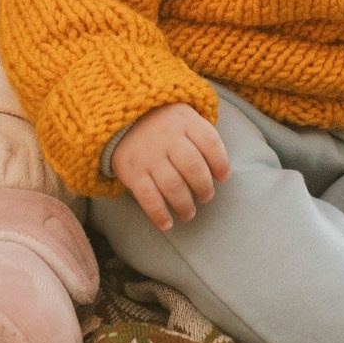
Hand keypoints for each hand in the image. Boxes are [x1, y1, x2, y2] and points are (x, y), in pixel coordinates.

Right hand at [112, 103, 229, 229]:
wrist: (120, 122)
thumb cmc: (162, 125)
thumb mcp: (183, 118)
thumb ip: (202, 137)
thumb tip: (221, 173)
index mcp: (184, 120)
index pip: (210, 141)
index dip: (220, 162)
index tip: (223, 177)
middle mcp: (166, 136)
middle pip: (193, 166)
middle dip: (204, 187)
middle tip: (206, 197)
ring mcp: (148, 155)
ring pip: (172, 185)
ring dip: (184, 205)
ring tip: (188, 213)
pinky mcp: (131, 172)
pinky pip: (148, 197)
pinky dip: (159, 214)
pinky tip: (167, 223)